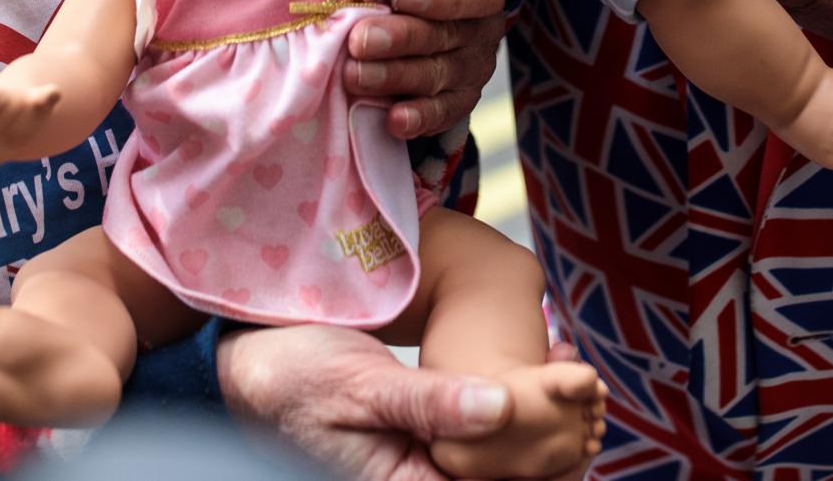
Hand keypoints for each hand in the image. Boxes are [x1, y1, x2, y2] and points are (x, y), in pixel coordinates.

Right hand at [220, 325, 594, 480]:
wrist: (247, 364)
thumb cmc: (291, 376)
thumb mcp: (358, 383)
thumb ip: (429, 400)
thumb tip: (499, 407)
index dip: (544, 457)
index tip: (584, 410)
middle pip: (506, 476)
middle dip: (551, 438)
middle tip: (585, 383)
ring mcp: (423, 464)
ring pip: (500, 457)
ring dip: (538, 421)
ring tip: (571, 371)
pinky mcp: (425, 441)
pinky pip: (482, 435)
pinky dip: (514, 406)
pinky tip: (539, 371)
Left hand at [347, 0, 506, 137]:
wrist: (429, 10)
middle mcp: (486, 28)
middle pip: (447, 37)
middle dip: (401, 40)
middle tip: (360, 41)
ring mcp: (476, 68)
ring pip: (439, 76)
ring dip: (395, 78)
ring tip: (355, 77)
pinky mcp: (461, 99)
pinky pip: (445, 113)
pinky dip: (419, 119)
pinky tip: (392, 120)